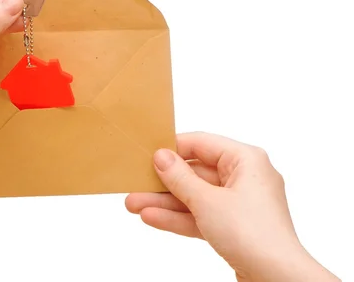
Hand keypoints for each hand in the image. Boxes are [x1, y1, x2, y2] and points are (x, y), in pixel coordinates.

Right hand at [126, 132, 339, 281]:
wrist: (278, 280)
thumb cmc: (253, 235)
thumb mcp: (207, 201)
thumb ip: (180, 178)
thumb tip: (161, 156)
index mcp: (246, 160)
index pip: (201, 143)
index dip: (172, 148)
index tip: (146, 154)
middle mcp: (244, 177)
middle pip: (195, 173)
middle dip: (163, 183)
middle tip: (135, 184)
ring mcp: (239, 204)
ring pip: (195, 197)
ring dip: (165, 202)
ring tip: (134, 205)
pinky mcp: (234, 227)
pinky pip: (201, 215)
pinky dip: (179, 218)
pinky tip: (152, 218)